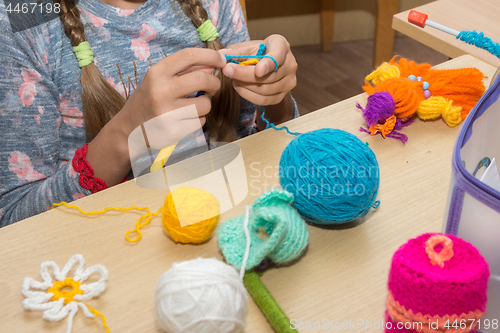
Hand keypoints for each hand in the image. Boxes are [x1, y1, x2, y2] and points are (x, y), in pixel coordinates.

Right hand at [86, 48, 225, 184]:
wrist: (128, 130)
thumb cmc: (147, 102)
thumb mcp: (157, 81)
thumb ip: (181, 72)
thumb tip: (212, 64)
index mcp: (156, 73)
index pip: (188, 55)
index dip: (210, 55)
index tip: (221, 59)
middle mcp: (160, 91)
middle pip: (202, 79)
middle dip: (214, 83)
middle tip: (213, 87)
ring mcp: (166, 112)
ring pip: (205, 103)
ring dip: (206, 104)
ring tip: (194, 106)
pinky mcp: (173, 130)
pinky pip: (200, 121)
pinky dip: (198, 120)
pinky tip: (186, 119)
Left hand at [220, 34, 296, 105]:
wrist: (269, 66)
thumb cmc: (258, 53)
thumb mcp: (248, 47)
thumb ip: (235, 51)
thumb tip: (220, 56)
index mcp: (282, 46)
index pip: (277, 56)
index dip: (268, 64)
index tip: (257, 71)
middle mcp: (290, 64)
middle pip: (268, 76)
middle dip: (244, 75)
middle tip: (227, 70)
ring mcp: (289, 82)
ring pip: (265, 90)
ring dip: (245, 86)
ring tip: (233, 79)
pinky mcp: (282, 96)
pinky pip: (264, 100)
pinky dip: (248, 96)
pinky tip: (239, 87)